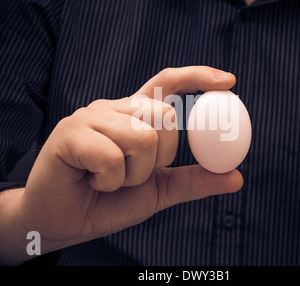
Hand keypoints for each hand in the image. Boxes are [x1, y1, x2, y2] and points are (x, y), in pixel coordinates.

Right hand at [0, 66, 242, 264]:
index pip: (168, 82)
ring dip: (133, 174)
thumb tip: (236, 176)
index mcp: (135, 116)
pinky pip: (111, 155)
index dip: (198, 77)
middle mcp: (114, 108)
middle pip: (164, 115)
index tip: (229, 82)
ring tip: (108, 181)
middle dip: (160, 157)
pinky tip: (91, 182)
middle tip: (134, 175)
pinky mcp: (69, 131)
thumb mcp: (158, 191)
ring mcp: (90, 116)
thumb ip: (192, 180)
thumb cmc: (108, 202)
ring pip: (142, 136)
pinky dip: (109, 180)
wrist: (64, 223)